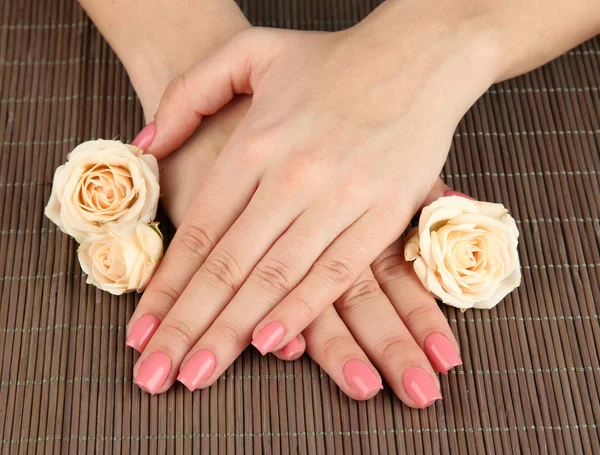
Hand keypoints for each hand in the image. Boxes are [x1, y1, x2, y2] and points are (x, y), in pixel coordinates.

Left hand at [130, 21, 487, 399]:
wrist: (420, 54)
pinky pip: (335, 271)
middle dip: (186, 326)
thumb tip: (147, 143)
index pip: (199, 232)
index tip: (139, 331)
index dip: (166, 287)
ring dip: (231, 332)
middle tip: (153, 375)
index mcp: (255, 144)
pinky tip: (268, 344)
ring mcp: (339, 197)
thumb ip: (188, 93)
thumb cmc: (332, 59)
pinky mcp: (383, 212)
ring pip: (274, 279)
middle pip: (227, 266)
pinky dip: (300, 310)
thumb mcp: (251, 53)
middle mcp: (291, 176)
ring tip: (197, 374)